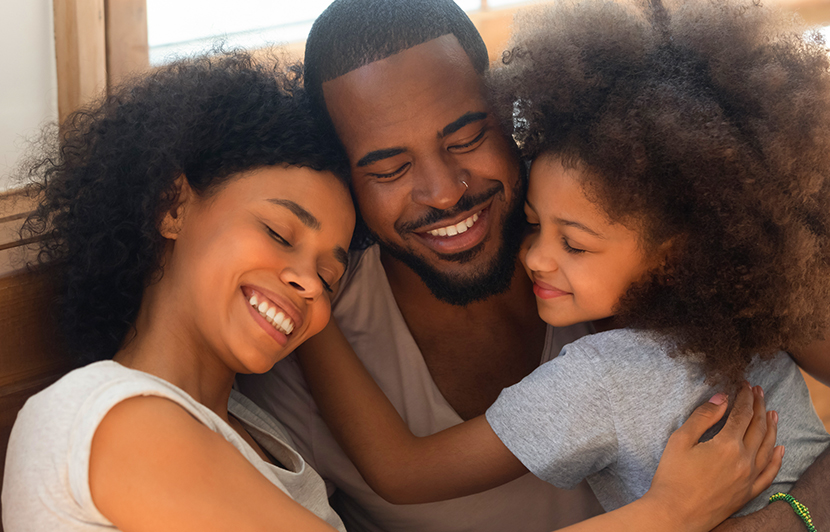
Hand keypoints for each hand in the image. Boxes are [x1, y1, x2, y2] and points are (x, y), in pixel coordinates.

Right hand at [644, 383, 782, 531]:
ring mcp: (749, 478)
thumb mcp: (680, 440)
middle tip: (758, 391)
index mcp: (727, 445)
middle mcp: (744, 460)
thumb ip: (703, 417)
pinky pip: (769, 474)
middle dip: (758, 406)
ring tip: (771, 412)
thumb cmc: (673, 476)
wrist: (675, 513)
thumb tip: (722, 398)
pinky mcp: (748, 492)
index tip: (745, 384)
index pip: (742, 413)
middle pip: (757, 427)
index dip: (744, 396)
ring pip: (767, 447)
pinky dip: (776, 459)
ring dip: (771, 427)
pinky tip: (779, 448)